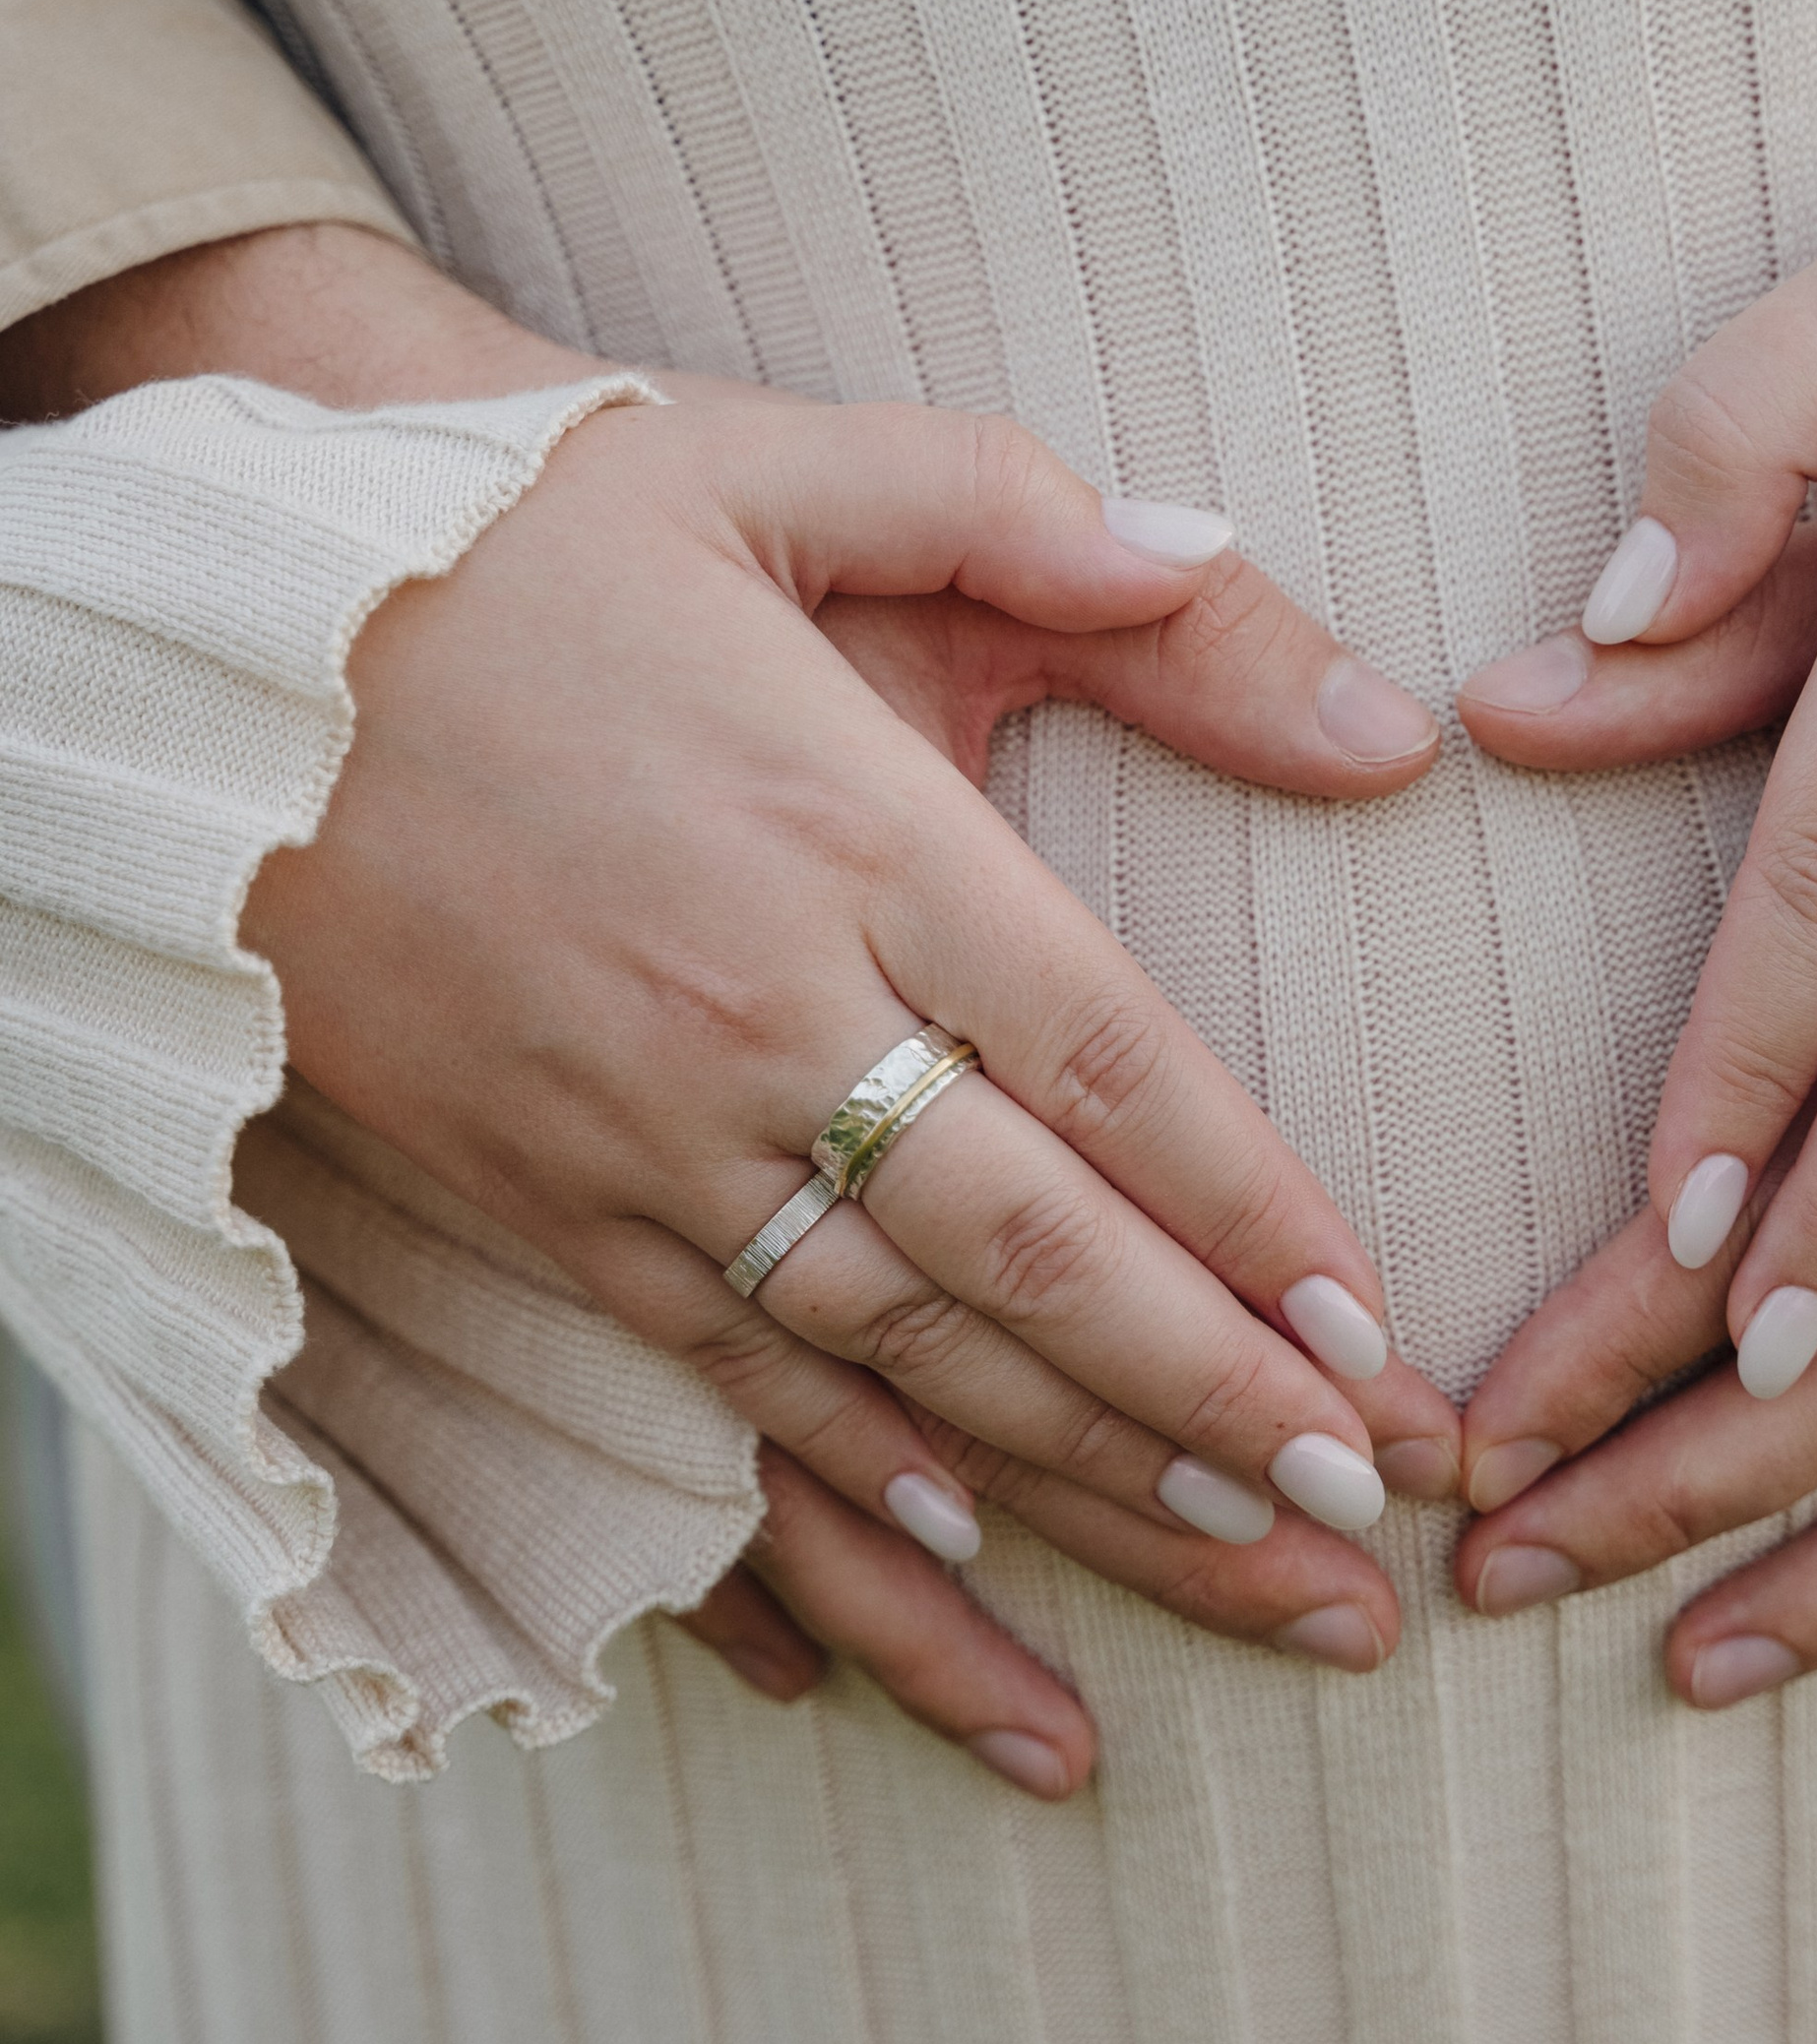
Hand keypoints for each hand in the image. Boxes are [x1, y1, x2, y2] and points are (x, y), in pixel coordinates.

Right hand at [107, 245, 1462, 1795]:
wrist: (211, 649)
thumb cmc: (519, 536)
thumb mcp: (781, 464)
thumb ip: (1049, 529)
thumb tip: (1344, 680)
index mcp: (841, 824)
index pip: (1104, 1056)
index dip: (1254, 1213)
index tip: (1377, 1335)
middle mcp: (752, 1009)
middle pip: (1026, 1251)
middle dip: (1211, 1401)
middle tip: (1365, 1511)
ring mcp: (632, 1132)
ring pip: (896, 1357)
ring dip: (1085, 1485)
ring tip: (1248, 1579)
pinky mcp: (534, 1203)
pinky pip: (721, 1389)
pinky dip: (852, 1497)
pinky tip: (971, 1577)